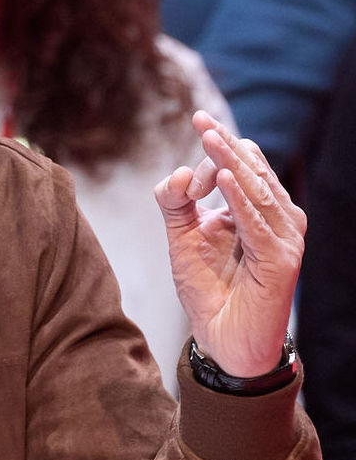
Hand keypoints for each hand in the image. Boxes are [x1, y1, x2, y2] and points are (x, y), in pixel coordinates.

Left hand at [155, 111, 305, 377]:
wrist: (224, 340)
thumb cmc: (209, 289)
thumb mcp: (182, 240)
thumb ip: (175, 205)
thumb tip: (175, 174)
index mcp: (257, 212)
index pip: (243, 168)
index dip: (219, 147)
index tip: (199, 120)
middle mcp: (276, 221)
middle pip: (252, 173)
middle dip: (226, 145)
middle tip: (202, 119)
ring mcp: (283, 240)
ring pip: (257, 191)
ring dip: (232, 164)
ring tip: (211, 139)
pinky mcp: (280, 260)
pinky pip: (257, 223)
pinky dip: (241, 199)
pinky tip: (223, 178)